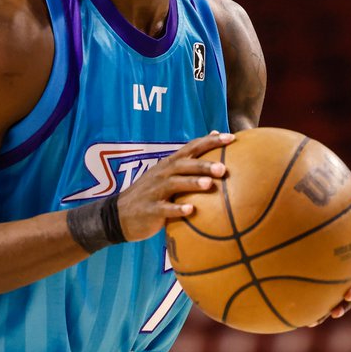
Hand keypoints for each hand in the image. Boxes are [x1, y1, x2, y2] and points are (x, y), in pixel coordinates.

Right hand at [116, 132, 232, 241]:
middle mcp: (162, 174)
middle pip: (184, 165)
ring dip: (191, 183)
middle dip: (203, 164)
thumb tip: (213, 137)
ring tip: (209, 184)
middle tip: (223, 168)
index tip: (231, 138)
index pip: (191, 147)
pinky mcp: (150, 210)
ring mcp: (155, 191)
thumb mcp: (167, 173)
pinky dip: (177, 210)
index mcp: (169, 164)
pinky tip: (190, 211)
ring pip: (174, 184)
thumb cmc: (151, 192)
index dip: (210, 141)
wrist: (119, 214)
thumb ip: (188, 160)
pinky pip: (164, 209)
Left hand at [312, 179, 350, 324]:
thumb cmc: (331, 234)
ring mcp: (344, 287)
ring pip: (346, 301)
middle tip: (350, 292)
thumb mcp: (338, 219)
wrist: (321, 258)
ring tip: (332, 312)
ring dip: (341, 307)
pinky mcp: (330, 298)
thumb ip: (349, 202)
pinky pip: (324, 308)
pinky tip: (305, 321)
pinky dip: (317, 314)